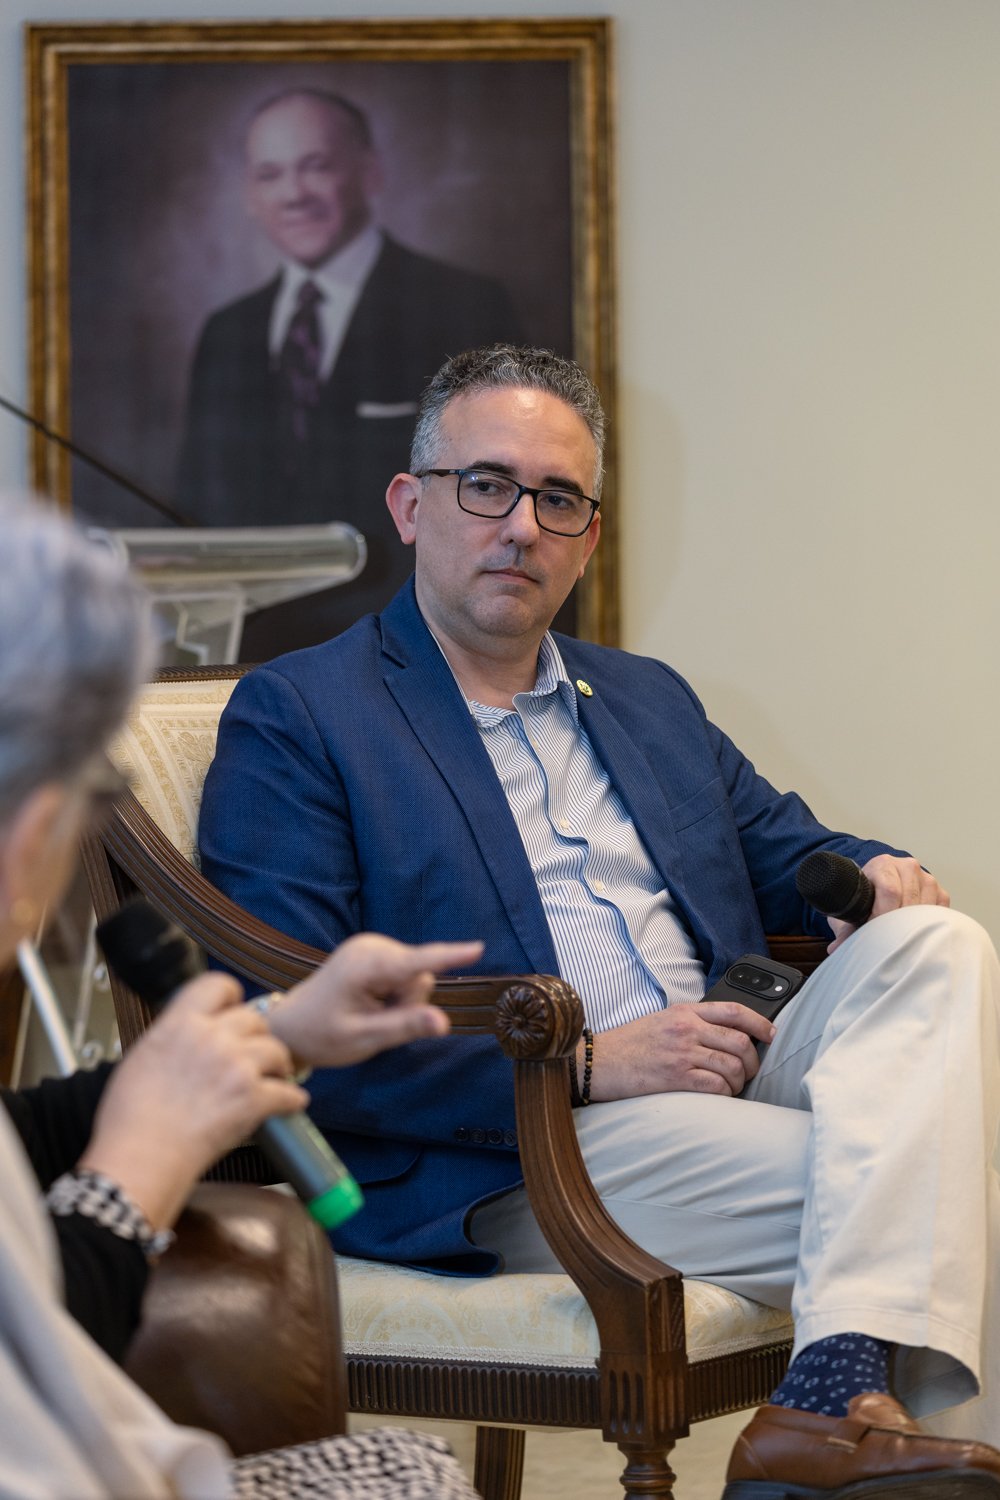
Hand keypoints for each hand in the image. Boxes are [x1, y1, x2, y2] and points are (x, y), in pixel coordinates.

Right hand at [79, 974, 306, 1230]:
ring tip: (275, 1078)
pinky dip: (292, 1100)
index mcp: (182, 1023)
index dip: (231, 996)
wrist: (141, 1157)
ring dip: (278, 1065)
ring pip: (277, 1050)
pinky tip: (290, 1103)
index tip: (234, 1009)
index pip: (218, 984)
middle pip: (255, 1019)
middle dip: (257, 1037)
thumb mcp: (141, 1057)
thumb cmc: (130, 1118)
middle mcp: (213, 1037)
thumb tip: (185, 1034)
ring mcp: (237, 1066)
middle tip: (255, 1053)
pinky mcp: (254, 1098)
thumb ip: (171, 1036)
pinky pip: (289, 1092)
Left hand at [268, 933, 483, 1069]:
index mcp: (366, 967)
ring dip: (401, 1001)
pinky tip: (370, 1003)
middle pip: (421, 977)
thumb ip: (405, 1027)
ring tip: (369, 1013)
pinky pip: (406, 974)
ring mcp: (373, 946)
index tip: (478, 948)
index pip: (418, 963)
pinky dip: (395, 993)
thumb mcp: (364, 1039)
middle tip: (375, 1021)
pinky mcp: (375, 952)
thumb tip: (444, 1023)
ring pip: (416, 977)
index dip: (450, 957)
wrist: (292, 1026)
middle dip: (408, 1004)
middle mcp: (372, 947)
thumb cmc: (323, 1036)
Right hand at [585, 1001, 776, 1102]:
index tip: (771, 1034)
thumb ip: (691, 1022)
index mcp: (684, 1011)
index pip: (734, 1010)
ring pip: (732, 1066)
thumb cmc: (629, 1044)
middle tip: (751, 1072)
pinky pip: (716, 1085)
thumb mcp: (662, 1020)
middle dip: (753, 1061)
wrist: (599, 1061)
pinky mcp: (676, 1077)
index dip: (760, 1023)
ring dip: (740, 1081)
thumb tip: (725, 1034)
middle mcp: (686, 1028)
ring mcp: (682, 1053)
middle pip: (739, 1041)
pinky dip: (726, 1093)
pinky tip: (721, 1095)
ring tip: (734, 1087)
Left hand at [826, 853, 949, 952]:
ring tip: (899, 936)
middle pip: (909, 901)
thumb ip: (845, 929)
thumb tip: (836, 949)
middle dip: (896, 924)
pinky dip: (927, 925)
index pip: (890, 891)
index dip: (882, 915)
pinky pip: (938, 913)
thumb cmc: (865, 899)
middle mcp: (907, 867)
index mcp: (883, 864)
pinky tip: (914, 931)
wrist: (878, 890)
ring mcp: (927, 879)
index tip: (875, 931)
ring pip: (925, 908)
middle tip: (887, 939)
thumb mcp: (852, 911)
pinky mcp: (940, 893)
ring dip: (913, 926)